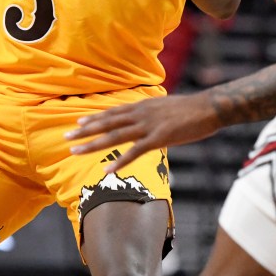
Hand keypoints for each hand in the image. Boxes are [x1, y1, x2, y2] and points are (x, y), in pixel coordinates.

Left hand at [65, 92, 218, 172]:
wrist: (209, 107)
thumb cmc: (191, 109)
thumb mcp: (166, 107)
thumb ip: (152, 113)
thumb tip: (146, 118)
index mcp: (142, 106)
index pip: (113, 112)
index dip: (94, 118)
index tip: (77, 123)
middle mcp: (141, 114)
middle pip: (108, 123)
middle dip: (85, 131)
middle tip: (66, 137)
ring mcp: (149, 126)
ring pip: (115, 136)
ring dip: (93, 145)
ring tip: (76, 152)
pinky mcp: (160, 138)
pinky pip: (136, 151)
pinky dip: (121, 161)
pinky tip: (108, 170)